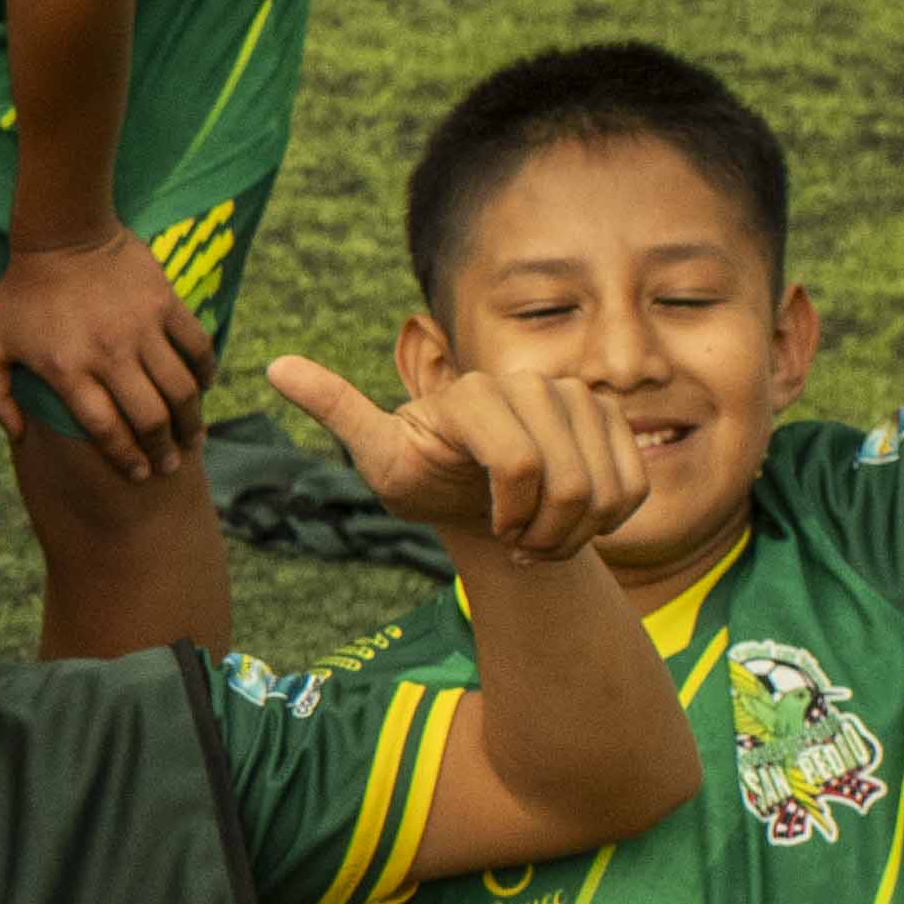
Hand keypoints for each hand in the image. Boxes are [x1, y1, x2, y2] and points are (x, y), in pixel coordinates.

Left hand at [0, 224, 206, 483]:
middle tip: (169, 465)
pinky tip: (202, 387)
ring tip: (192, 438)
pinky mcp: (166, 303)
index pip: (106, 428)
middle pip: (149, 417)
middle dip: (163, 450)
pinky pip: (197, 346)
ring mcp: (142, 328)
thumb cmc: (21, 292)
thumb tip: (15, 434)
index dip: (125, 458)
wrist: (62, 232)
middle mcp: (109, 354)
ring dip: (190, 420)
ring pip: (179, 388)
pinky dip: (205, 371)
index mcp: (68, 370)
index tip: (137, 474)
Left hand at [260, 332, 647, 562]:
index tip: (487, 526)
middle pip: (565, 483)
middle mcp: (530, 383)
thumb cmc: (422, 477)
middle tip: (512, 538)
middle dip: (541, 532)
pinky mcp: (611, 418)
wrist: (476, 493)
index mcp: (472, 393)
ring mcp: (577, 396)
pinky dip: (605, 523)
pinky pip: (629, 487)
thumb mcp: (377, 455)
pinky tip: (571, 524)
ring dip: (572, 534)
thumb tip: (273, 365)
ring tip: (536, 534)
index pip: (520, 466)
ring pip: (602, 489)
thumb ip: (337, 409)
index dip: (510, 515)